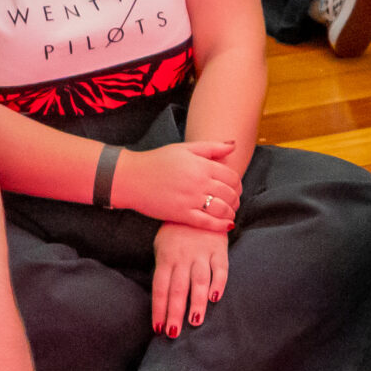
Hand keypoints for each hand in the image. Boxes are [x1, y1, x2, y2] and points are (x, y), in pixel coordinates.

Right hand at [114, 139, 240, 228]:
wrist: (132, 178)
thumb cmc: (158, 161)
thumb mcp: (185, 148)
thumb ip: (212, 147)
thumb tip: (234, 145)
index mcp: (201, 165)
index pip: (231, 177)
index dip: (238, 184)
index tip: (236, 188)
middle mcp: (199, 182)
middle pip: (229, 193)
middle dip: (236, 199)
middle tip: (234, 202)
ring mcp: (190, 199)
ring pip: (222, 209)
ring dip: (231, 212)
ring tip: (230, 213)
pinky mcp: (181, 214)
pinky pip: (207, 223)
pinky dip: (220, 225)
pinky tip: (227, 225)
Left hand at [150, 222, 228, 335]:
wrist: (198, 205)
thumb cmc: (176, 230)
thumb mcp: (162, 246)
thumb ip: (163, 269)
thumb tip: (162, 299)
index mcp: (166, 258)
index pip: (160, 288)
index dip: (159, 309)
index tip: (158, 328)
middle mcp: (183, 257)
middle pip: (178, 289)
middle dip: (175, 312)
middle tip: (174, 333)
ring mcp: (202, 253)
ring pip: (199, 280)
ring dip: (197, 301)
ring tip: (195, 320)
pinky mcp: (219, 249)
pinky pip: (220, 268)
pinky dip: (219, 282)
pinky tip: (215, 297)